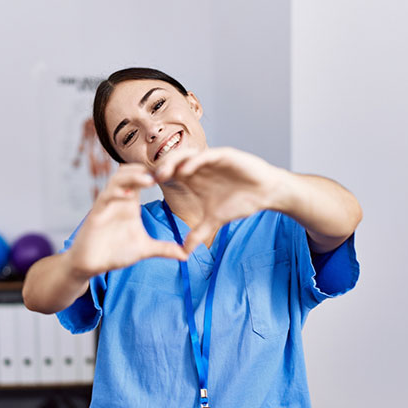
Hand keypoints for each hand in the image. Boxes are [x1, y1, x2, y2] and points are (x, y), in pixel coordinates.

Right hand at [67, 164, 186, 277]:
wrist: (91, 263)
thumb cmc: (115, 252)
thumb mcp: (145, 249)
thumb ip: (164, 249)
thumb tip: (186, 255)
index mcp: (131, 201)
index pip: (144, 176)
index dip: (159, 172)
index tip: (177, 173)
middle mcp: (119, 197)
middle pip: (131, 171)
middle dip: (147, 169)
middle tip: (165, 171)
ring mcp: (107, 203)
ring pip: (117, 179)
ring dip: (133, 177)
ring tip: (150, 180)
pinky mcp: (96, 212)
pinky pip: (105, 197)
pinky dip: (116, 193)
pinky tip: (129, 195)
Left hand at [154, 147, 283, 252]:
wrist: (266, 193)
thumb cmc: (241, 202)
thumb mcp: (214, 221)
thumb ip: (198, 233)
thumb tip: (184, 252)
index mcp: (193, 177)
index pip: (168, 174)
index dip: (154, 180)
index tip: (140, 190)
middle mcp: (199, 165)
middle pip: (171, 162)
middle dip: (158, 170)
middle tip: (146, 182)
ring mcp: (211, 159)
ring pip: (185, 154)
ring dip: (172, 163)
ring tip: (162, 174)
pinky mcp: (225, 155)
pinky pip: (206, 155)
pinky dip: (194, 161)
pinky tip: (185, 170)